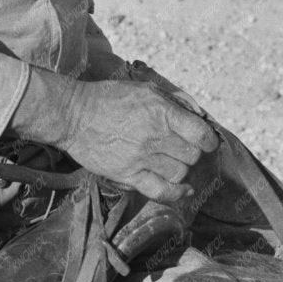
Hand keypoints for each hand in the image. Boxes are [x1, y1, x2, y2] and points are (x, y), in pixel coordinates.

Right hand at [12, 67, 217, 203]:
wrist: (73, 115)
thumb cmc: (110, 98)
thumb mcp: (146, 89)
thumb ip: (175, 102)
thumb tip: (200, 117)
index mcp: (162, 112)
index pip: (202, 134)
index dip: (209, 140)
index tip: (206, 141)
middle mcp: (155, 136)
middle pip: (192, 156)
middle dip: (192, 153)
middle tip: (181, 149)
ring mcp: (141, 158)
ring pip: (179, 173)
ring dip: (180, 169)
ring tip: (171, 162)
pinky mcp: (127, 174)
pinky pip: (161, 191)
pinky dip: (176, 193)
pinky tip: (183, 189)